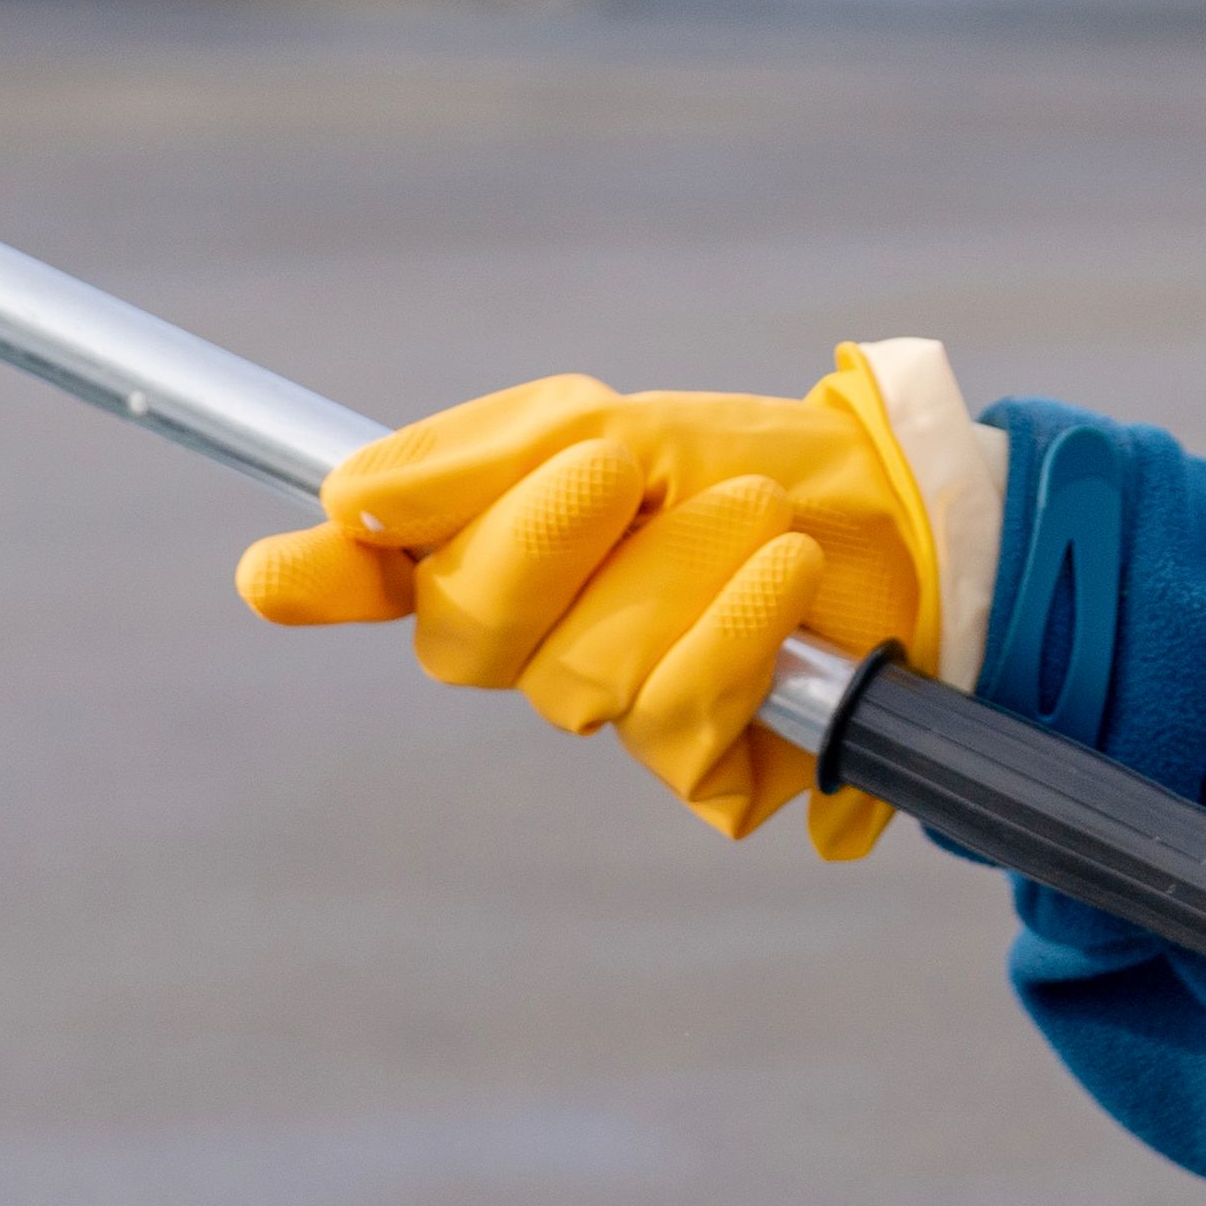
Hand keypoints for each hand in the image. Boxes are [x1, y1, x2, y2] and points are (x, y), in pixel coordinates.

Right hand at [238, 351, 960, 858]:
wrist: (917, 522)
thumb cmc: (759, 467)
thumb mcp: (623, 429)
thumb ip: (483, 463)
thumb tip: (342, 496)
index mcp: (501, 549)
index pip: (377, 576)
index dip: (322, 580)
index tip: (288, 572)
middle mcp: (542, 644)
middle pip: (468, 631)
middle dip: (540, 539)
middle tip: (616, 468)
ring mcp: (619, 715)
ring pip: (583, 674)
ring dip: (677, 571)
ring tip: (755, 516)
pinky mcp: (706, 776)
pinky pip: (679, 722)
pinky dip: (735, 635)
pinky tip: (786, 583)